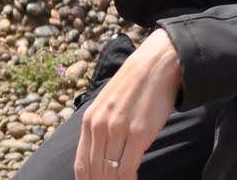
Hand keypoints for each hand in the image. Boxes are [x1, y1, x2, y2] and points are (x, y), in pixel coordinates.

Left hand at [74, 28, 182, 178]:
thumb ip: (100, 129)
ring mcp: (117, 130)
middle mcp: (99, 126)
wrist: (154, 67)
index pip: (82, 164)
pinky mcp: (138, 134)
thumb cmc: (133, 88)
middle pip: (94, 171)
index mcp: (89, 121)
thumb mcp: (107, 106)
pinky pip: (127, 168)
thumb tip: (99, 155)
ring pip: (110, 173)